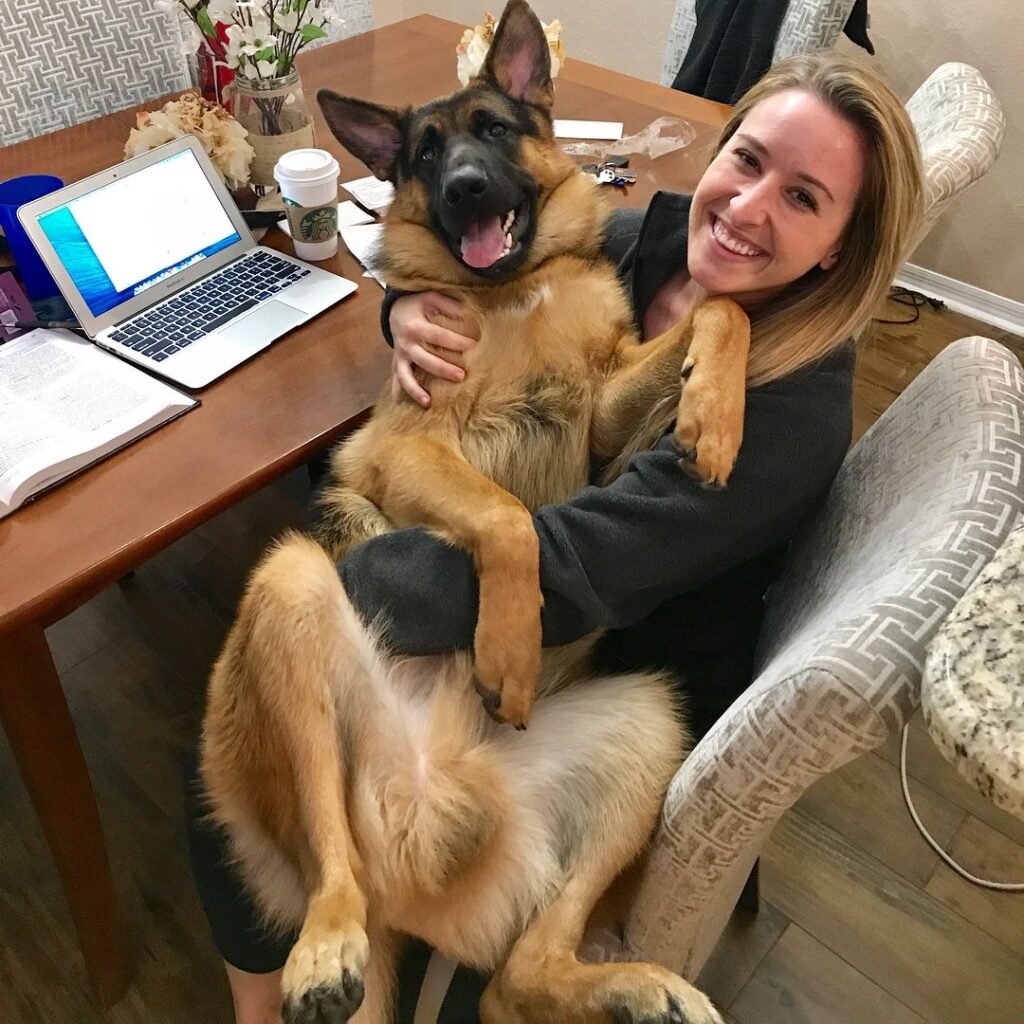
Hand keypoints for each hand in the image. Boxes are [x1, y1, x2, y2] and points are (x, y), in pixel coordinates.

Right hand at [390, 292, 477, 406]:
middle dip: (442, 369)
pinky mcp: (397, 363)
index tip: (474, 345)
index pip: (439, 336)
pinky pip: (397, 379)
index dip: (456, 341)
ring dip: (416, 390)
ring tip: (428, 402)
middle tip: (461, 376)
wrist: (394, 310)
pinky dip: (400, 391)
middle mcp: (405, 343)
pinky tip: (405, 404)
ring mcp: (400, 356)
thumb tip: (467, 313)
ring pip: (405, 375)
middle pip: (424, 359)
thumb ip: (448, 304)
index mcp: (415, 326)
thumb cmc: (417, 305)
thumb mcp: (430, 297)